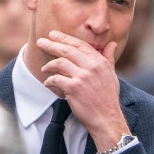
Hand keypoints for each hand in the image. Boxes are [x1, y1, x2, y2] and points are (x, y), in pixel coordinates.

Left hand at [37, 30, 129, 150]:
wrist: (106, 118)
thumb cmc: (108, 98)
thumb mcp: (111, 75)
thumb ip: (109, 58)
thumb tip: (112, 44)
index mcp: (100, 62)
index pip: (80, 45)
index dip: (65, 38)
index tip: (53, 35)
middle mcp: (92, 67)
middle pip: (67, 50)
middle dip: (52, 45)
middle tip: (41, 42)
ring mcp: (82, 77)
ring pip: (60, 63)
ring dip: (49, 65)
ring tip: (44, 68)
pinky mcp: (73, 88)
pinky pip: (56, 79)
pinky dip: (49, 81)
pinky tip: (47, 83)